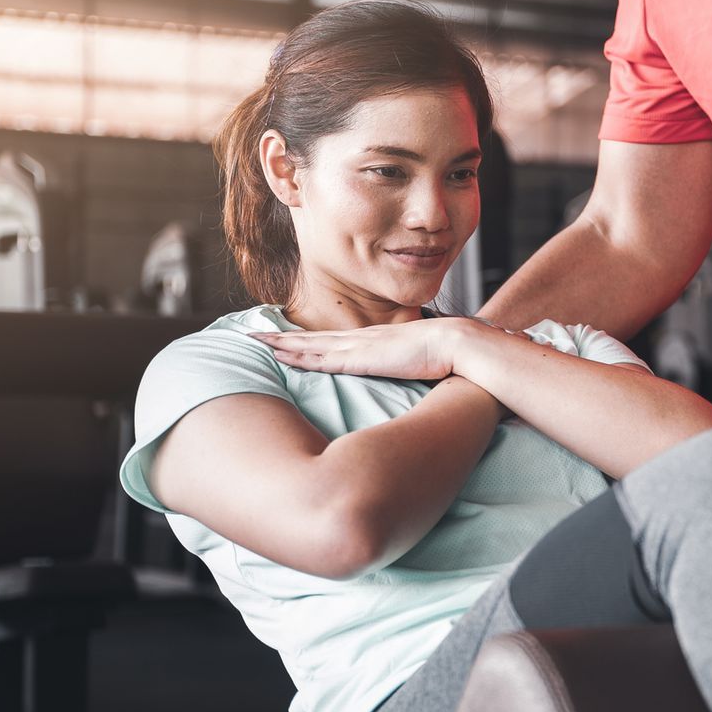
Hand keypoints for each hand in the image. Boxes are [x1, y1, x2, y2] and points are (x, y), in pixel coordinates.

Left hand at [250, 317, 473, 381]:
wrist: (457, 344)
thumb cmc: (447, 355)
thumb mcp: (421, 362)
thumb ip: (410, 367)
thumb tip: (415, 377)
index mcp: (375, 342)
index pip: (333, 341)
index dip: (308, 340)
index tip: (286, 339)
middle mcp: (361, 340)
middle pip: (313, 339)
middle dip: (282, 337)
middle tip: (255, 334)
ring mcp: (360, 347)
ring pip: (310, 345)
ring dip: (282, 344)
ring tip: (256, 340)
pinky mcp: (361, 358)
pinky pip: (322, 358)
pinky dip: (299, 355)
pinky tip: (281, 355)